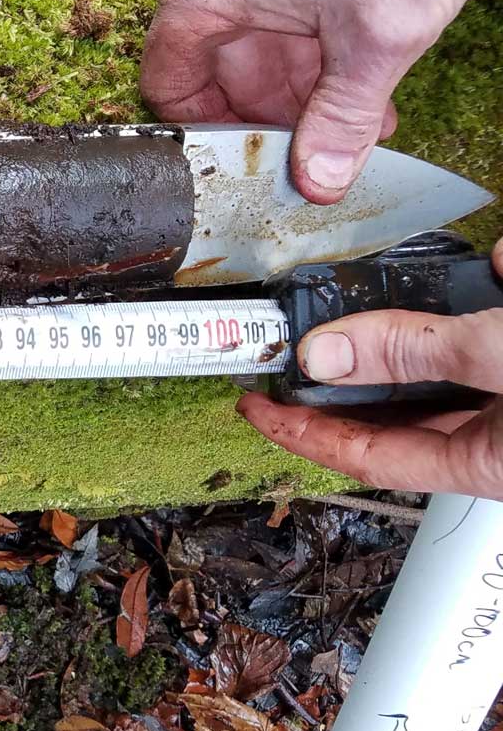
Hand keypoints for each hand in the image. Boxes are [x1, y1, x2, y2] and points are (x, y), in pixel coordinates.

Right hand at [141, 0, 495, 203]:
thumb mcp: (373, 44)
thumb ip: (340, 121)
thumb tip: (318, 185)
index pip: (169, 86)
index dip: (211, 134)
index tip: (256, 162)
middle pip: (217, 73)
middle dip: (273, 118)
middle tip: (321, 151)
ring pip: (255, 50)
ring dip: (302, 92)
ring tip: (359, 124)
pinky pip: (277, 18)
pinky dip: (313, 55)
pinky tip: (362, 85)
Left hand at [240, 244, 502, 496]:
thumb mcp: (498, 357)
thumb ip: (413, 354)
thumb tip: (324, 354)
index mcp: (481, 462)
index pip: (364, 455)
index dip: (300, 432)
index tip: (253, 404)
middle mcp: (493, 436)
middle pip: (393, 412)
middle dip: (337, 379)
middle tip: (286, 351)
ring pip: (434, 367)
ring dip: (402, 332)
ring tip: (348, 311)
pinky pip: (479, 327)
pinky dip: (468, 296)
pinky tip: (476, 269)